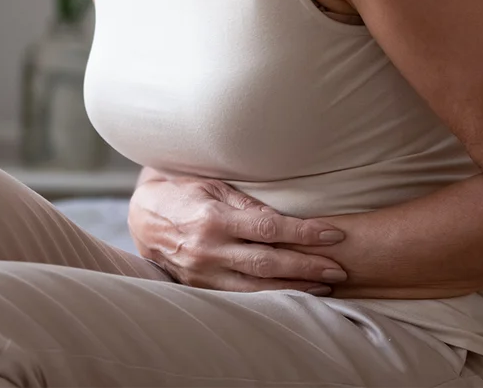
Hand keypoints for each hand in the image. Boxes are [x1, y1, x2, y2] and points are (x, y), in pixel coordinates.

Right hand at [127, 173, 348, 294]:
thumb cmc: (183, 193)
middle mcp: (208, 249)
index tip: (333, 234)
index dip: (304, 234)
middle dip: (308, 267)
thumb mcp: (214, 186)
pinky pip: (241, 297)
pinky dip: (270, 297)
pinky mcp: (200, 287)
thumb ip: (248, 204)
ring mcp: (203, 273)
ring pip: (258, 288)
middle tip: (339, 268)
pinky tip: (294, 294)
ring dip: (295, 288)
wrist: (143, 217)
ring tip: (325, 285)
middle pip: (269, 263)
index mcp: (214, 218)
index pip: (269, 229)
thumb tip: (285, 220)